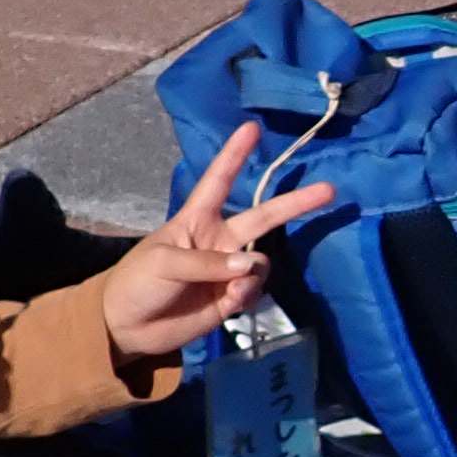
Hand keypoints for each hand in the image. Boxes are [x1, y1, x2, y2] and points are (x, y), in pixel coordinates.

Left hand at [97, 124, 334, 366]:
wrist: (127, 327)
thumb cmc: (137, 281)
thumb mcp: (164, 262)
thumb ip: (207, 263)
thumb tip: (250, 265)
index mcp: (196, 220)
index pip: (218, 181)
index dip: (234, 155)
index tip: (251, 128)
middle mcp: (219, 240)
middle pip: (264, 217)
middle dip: (296, 203)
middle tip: (330, 190)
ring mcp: (228, 271)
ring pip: (261, 261)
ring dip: (253, 273)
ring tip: (232, 290)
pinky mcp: (231, 299)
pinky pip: (255, 290)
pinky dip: (249, 294)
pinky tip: (232, 302)